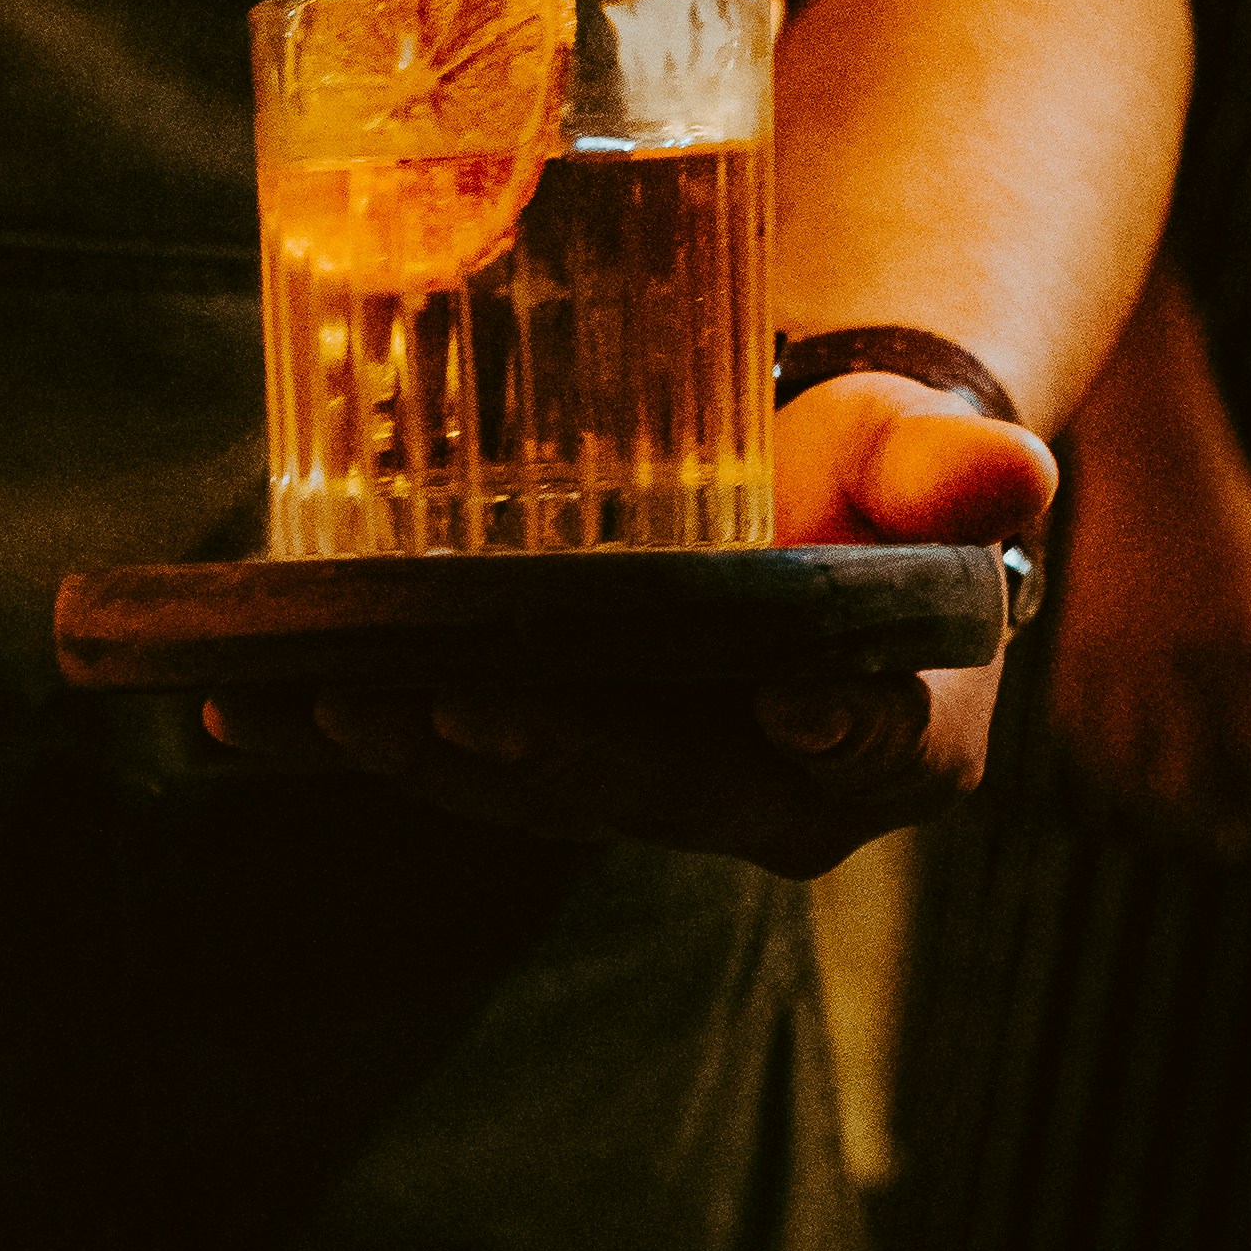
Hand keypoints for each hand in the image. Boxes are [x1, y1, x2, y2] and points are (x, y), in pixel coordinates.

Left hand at [197, 375, 1060, 877]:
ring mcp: (642, 789)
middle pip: (655, 780)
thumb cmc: (872, 473)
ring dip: (421, 752)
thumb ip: (959, 468)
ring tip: (324, 700)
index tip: (780, 706)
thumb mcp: (925, 453)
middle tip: (450, 701)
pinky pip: (441, 759)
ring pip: (530, 785)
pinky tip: (238, 713)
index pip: (865, 746)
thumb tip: (1012, 475)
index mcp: (893, 743)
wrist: (801, 501)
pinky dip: (341, 736)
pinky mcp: (544, 765)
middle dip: (545, 747)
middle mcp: (765, 798)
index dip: (823, 734)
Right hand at [1043, 419, 1250, 857]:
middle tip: (1236, 845)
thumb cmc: (1236, 536)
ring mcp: (1120, 659)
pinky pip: (1085, 739)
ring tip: (1186, 824)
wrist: (1152, 464)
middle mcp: (1180, 661)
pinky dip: (1108, 770)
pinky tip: (1131, 780)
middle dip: (1221, 827)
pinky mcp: (1075, 652)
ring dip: (1162, 811)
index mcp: (1247, 647)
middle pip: (1196, 784)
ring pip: (1133, 773)